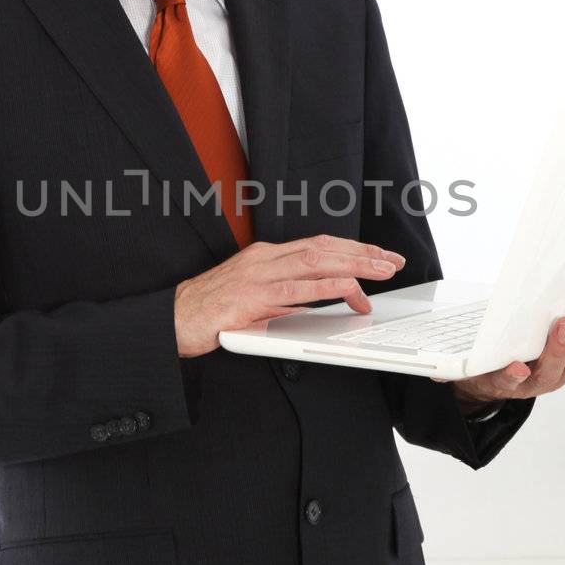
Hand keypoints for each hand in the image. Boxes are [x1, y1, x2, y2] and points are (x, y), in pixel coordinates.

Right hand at [174, 232, 405, 357]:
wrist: (172, 320)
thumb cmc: (210, 311)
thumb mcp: (254, 298)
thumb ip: (284, 297)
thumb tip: (318, 304)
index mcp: (265, 256)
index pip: (318, 244)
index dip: (352, 249)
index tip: (378, 256)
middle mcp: (264, 259)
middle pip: (324, 247)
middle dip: (363, 253)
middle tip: (392, 261)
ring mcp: (257, 276)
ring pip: (316, 262)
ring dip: (354, 267)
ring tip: (381, 273)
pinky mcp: (251, 298)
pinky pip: (295, 290)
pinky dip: (325, 289)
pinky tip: (347, 291)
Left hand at [434, 293, 564, 404]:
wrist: (481, 378)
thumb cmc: (522, 351)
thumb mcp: (550, 340)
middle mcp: (554, 375)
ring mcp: (528, 382)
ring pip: (549, 372)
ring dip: (559, 349)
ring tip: (564, 325)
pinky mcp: (500, 382)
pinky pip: (508, 381)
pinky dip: (514, 375)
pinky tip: (518, 367)